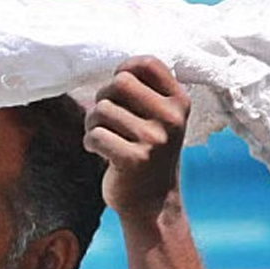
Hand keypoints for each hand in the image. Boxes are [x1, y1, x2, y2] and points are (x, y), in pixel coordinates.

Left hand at [84, 56, 188, 219]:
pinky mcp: (134, 159)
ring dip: (92, 124)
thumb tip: (118, 70)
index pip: (146, 64)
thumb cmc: (148, 154)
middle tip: (105, 118)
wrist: (153, 204)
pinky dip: (90, 142)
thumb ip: (146, 92)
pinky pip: (95, 136)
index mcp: (179, 102)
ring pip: (102, 110)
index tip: (118, 91)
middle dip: (103, 98)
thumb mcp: (160, 119)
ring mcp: (154, 139)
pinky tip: (98, 151)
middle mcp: (171, 118)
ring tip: (103, 137)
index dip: (123, 70)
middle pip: (119, 83)